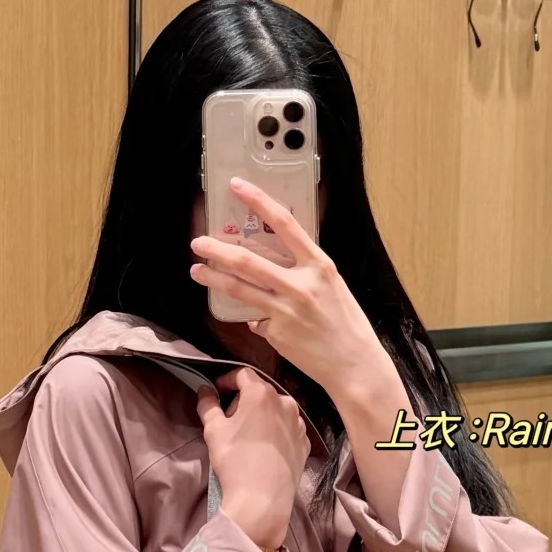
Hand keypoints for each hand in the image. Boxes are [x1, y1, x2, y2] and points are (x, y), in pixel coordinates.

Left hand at [189, 176, 391, 406]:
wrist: (355, 365)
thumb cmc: (348, 324)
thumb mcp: (333, 287)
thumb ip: (305, 275)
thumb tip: (275, 274)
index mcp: (319, 265)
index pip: (284, 224)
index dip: (259, 201)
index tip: (238, 186)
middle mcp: (300, 285)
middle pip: (248, 261)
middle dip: (217, 250)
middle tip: (198, 243)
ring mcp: (285, 310)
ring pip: (240, 290)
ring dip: (213, 279)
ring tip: (196, 271)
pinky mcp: (276, 333)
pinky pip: (256, 320)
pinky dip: (252, 317)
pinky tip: (251, 320)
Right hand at [196, 367, 309, 551]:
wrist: (262, 498)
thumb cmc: (235, 460)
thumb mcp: (213, 430)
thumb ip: (208, 405)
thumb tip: (205, 391)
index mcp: (262, 394)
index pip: (242, 374)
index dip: (226, 381)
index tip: (216, 394)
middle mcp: (286, 402)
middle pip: (260, 392)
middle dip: (243, 400)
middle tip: (230, 420)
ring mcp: (299, 423)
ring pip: (276, 410)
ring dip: (262, 416)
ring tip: (249, 436)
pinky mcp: (305, 442)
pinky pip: (287, 429)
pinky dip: (276, 431)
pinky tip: (265, 448)